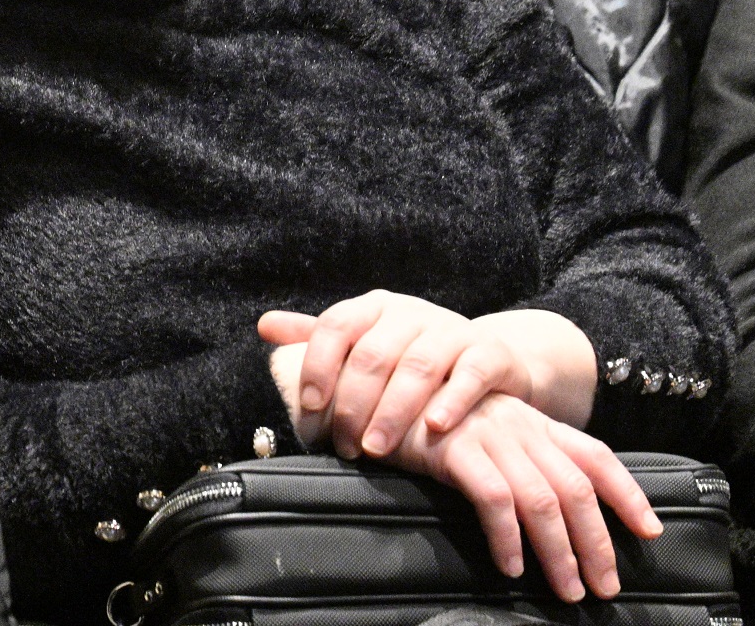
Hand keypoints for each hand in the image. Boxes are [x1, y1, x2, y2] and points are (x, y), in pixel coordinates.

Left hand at [260, 292, 562, 458]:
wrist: (491, 357)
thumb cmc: (414, 356)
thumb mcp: (367, 342)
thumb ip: (316, 336)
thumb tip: (263, 325)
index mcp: (374, 307)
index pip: (335, 325)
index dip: (317, 364)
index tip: (308, 405)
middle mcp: (410, 312)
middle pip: (373, 354)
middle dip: (353, 403)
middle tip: (343, 445)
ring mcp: (452, 330)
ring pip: (418, 367)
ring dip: (394, 411)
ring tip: (377, 448)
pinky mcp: (490, 353)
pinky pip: (470, 374)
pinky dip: (452, 400)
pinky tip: (435, 427)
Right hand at [403, 392, 660, 601]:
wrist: (377, 392)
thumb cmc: (430, 421)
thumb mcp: (486, 433)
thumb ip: (521, 459)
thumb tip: (559, 512)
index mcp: (534, 423)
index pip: (595, 456)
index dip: (627, 493)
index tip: (650, 530)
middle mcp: (520, 427)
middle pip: (576, 489)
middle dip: (596, 543)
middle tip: (603, 586)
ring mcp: (490, 437)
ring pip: (543, 501)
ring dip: (560, 553)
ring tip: (567, 589)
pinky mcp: (456, 450)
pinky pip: (494, 501)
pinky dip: (508, 539)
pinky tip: (510, 565)